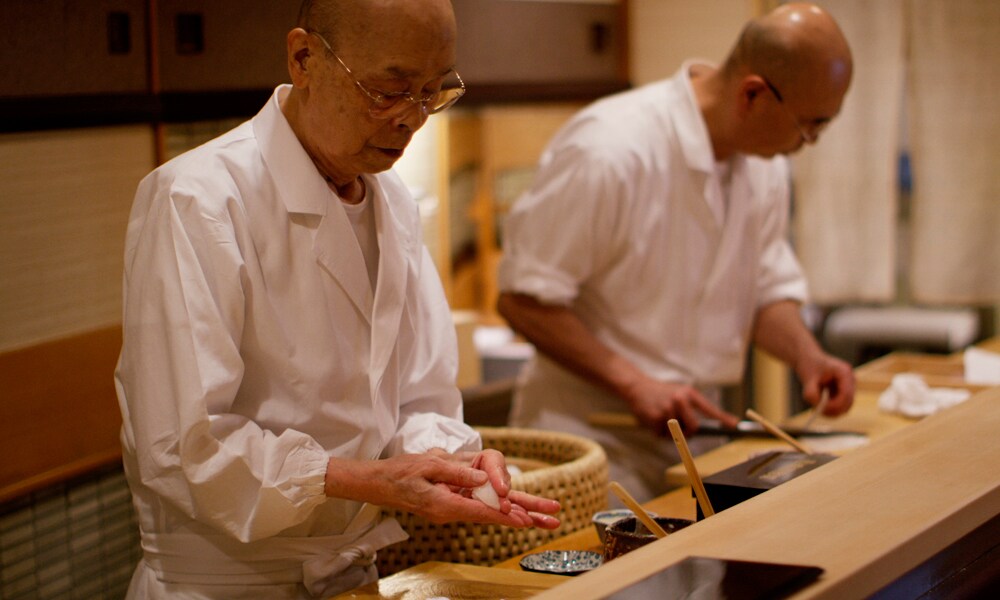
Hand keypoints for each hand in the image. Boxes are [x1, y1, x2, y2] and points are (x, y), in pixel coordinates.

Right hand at [325, 450, 559, 528]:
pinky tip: (519, 508)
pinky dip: (501, 506)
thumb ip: (456, 472)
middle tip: (552, 519)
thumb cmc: (401, 473)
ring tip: (544, 516)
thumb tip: (483, 479)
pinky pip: (481, 504)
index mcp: (446, 503)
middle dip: (525, 516)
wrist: (380, 483)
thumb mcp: (428, 465)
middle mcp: (454, 508)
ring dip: (518, 511)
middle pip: (495, 513)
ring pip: (492, 509)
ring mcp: (454, 506)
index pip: (482, 512)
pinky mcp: (454, 501)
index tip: (526, 520)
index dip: (506, 515)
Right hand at [621, 376, 739, 435]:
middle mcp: (680, 400)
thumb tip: (701, 428)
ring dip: (669, 431)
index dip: (722, 418)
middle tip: (681, 427)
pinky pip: (662, 434)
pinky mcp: (655, 417)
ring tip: (662, 417)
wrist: (637, 387)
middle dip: (689, 431)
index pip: (709, 409)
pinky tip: (653, 419)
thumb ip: (690, 407)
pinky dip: (658, 431)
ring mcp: (667, 409)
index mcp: (688, 393)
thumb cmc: (661, 393)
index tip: (734, 425)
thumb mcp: (679, 392)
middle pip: (694, 427)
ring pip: (677, 433)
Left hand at [795, 352, 854, 415]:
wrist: (808, 357)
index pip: (846, 394)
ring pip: (845, 406)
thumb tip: (818, 408)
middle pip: (848, 402)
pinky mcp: (844, 391)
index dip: (835, 405)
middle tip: (817, 411)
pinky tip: (818, 404)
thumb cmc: (808, 365)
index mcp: (844, 372)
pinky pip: (840, 405)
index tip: (821, 409)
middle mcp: (850, 379)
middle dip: (833, 410)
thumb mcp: (807, 379)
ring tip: (815, 405)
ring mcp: (849, 385)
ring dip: (831, 410)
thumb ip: (811, 394)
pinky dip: (830, 408)